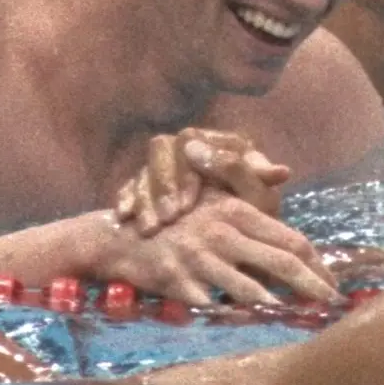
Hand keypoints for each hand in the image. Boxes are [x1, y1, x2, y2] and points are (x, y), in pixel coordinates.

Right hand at [95, 190, 336, 306]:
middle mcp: (223, 232)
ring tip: (301, 321)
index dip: (317, 263)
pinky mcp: (179, 282)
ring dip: (280, 308)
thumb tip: (293, 222)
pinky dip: (233, 320)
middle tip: (333, 306)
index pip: (290, 238)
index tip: (333, 283)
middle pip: (282, 262)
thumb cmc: (176, 221)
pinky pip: (213, 306)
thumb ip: (252, 218)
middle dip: (313, 286)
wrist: (120, 236)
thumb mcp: (214, 207)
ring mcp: (200, 258)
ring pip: (251, 288)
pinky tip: (250, 330)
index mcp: (237, 212)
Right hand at [115, 129, 289, 235]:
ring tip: (150, 229)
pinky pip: (129, 185)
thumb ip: (244, 174)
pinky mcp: (150, 186)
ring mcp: (169, 166)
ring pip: (144, 168)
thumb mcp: (258, 199)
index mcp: (218, 143)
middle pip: (161, 148)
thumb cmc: (257, 219)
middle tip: (168, 218)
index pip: (192, 138)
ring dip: (145, 197)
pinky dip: (126, 199)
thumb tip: (243, 161)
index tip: (188, 203)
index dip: (186, 169)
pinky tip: (125, 217)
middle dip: (162, 183)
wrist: (243, 246)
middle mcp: (190, 148)